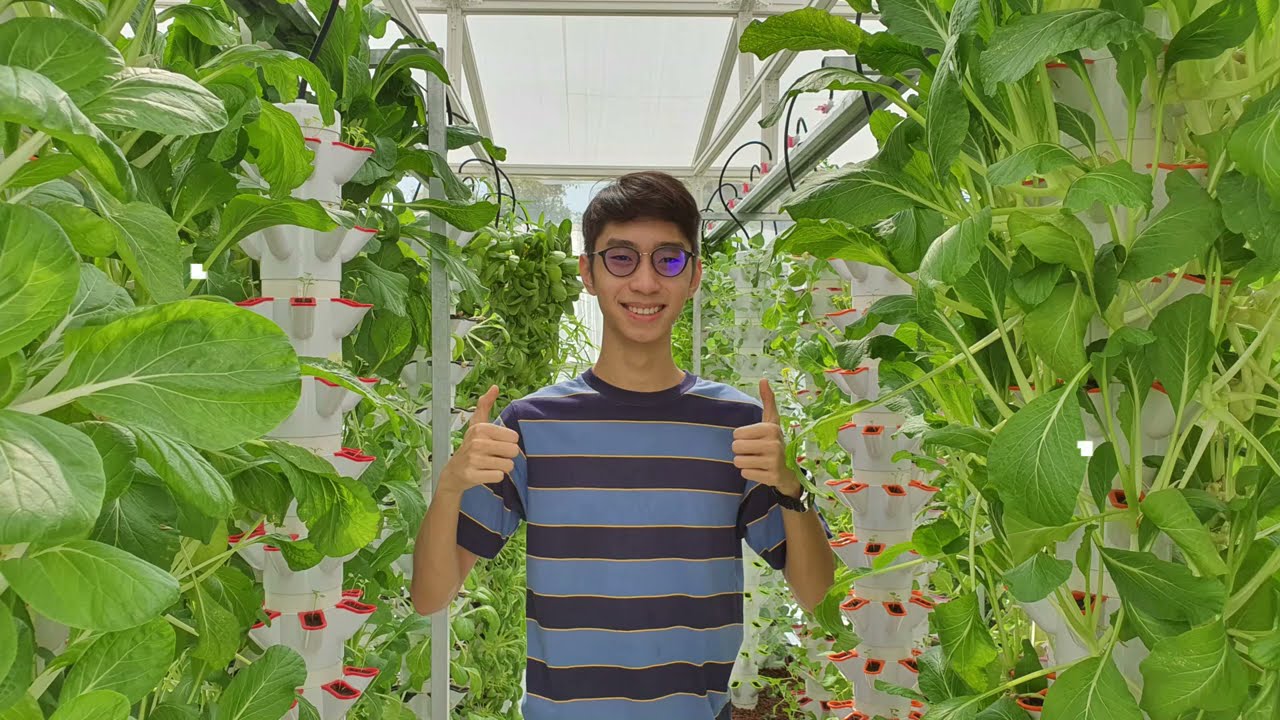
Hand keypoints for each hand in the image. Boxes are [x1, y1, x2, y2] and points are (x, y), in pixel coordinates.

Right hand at [439, 385, 520, 493]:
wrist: (453, 472)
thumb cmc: (470, 446)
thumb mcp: (476, 424)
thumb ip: (486, 405)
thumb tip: (495, 386)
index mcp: (480, 428)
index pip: (514, 437)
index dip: (508, 443)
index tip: (496, 444)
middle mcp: (476, 442)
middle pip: (513, 451)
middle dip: (507, 456)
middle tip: (493, 456)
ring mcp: (473, 459)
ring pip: (508, 465)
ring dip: (502, 467)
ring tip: (489, 465)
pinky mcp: (472, 475)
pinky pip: (499, 476)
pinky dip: (495, 477)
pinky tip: (485, 473)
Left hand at [732, 379, 801, 497]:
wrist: (789, 470)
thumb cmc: (774, 442)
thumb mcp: (772, 421)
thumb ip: (767, 400)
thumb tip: (763, 379)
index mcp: (770, 428)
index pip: (736, 434)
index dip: (742, 437)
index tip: (754, 439)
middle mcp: (774, 444)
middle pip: (736, 447)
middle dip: (742, 451)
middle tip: (755, 451)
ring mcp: (774, 461)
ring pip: (739, 462)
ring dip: (745, 462)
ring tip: (758, 461)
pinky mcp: (772, 477)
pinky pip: (745, 474)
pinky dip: (750, 473)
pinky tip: (761, 470)